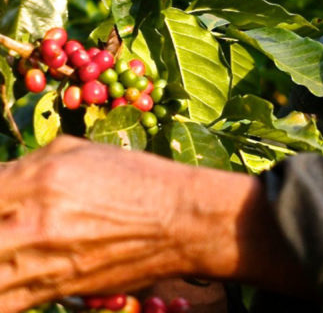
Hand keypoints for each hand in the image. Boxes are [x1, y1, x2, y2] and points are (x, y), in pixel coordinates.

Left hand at [0, 136, 188, 311]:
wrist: (178, 220)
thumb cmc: (137, 178)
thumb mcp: (84, 152)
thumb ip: (32, 162)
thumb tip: (3, 176)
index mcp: (42, 180)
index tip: (0, 194)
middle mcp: (35, 223)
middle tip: (6, 217)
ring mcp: (44, 262)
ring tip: (10, 243)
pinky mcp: (57, 290)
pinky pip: (4, 302)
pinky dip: (0, 289)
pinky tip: (9, 269)